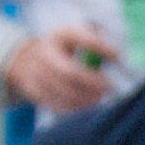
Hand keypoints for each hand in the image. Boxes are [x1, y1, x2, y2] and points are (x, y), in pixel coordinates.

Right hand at [8, 24, 123, 113]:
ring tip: (100, 96)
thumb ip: (94, 43)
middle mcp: (43, 54)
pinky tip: (87, 104)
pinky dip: (76, 106)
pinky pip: (58, 104)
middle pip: (69, 72)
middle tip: (109, 86)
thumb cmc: (62, 50)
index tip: (118, 56)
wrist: (27, 62)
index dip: (99, 47)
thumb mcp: (74, 38)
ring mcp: (36, 74)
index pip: (79, 38)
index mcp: (57, 37)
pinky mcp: (35, 92)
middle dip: (92, 81)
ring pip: (64, 91)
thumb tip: (117, 56)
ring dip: (86, 97)